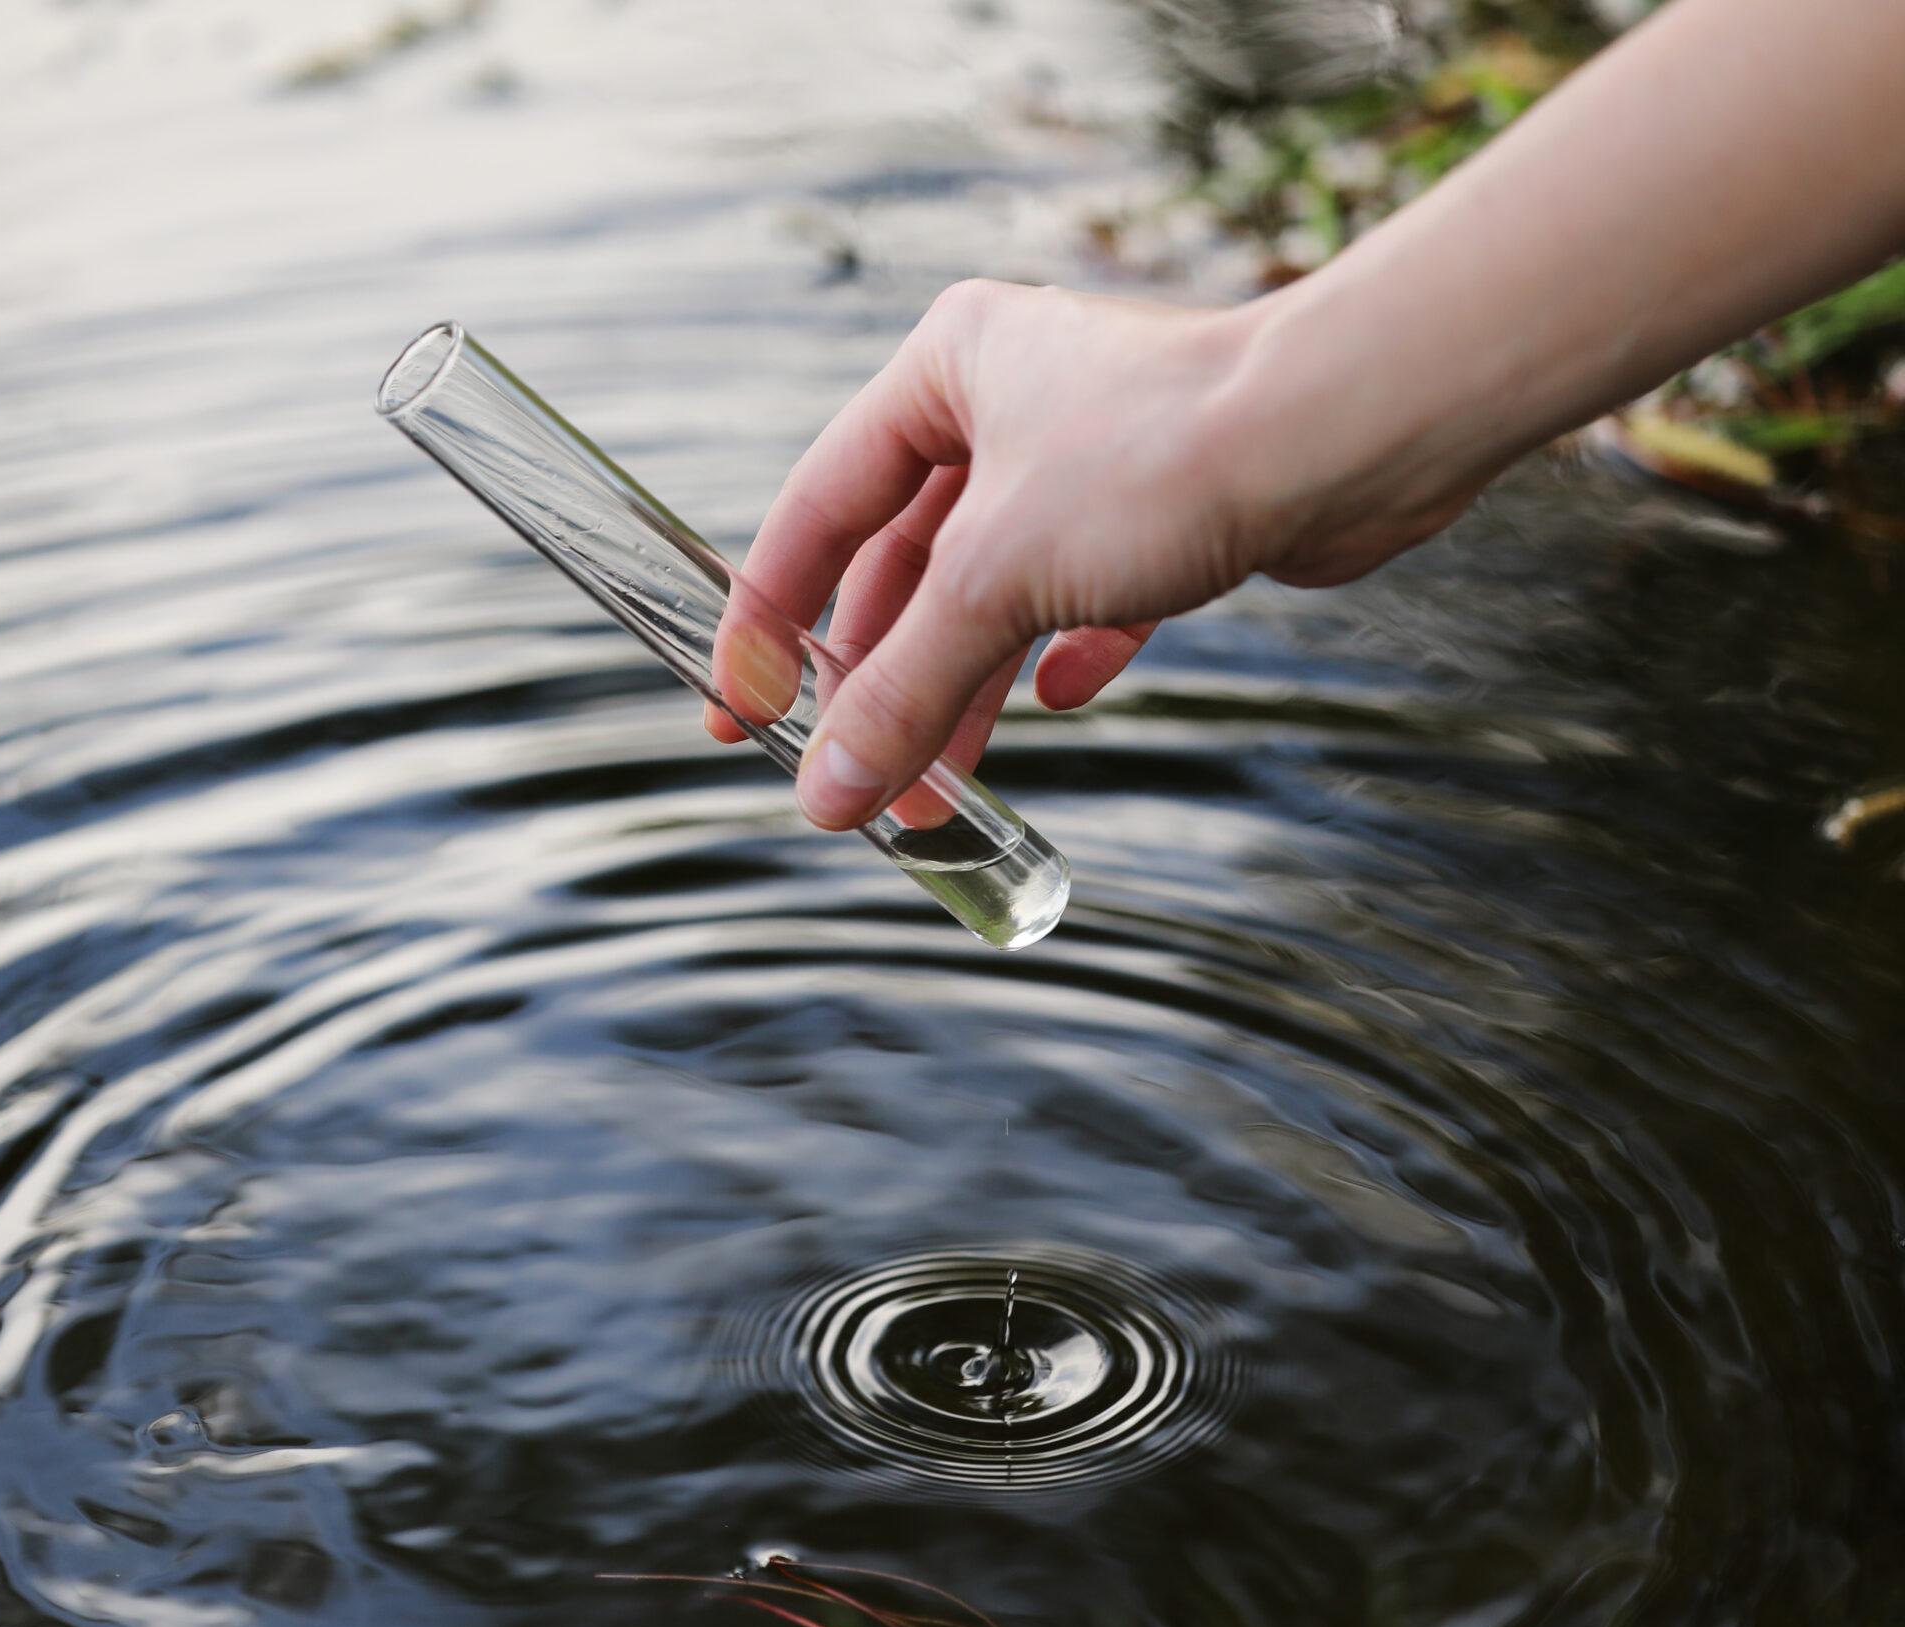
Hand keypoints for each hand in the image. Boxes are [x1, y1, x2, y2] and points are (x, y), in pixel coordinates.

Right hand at [720, 279, 1472, 829]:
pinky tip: (1058, 699)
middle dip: (881, 679)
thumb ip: (899, 691)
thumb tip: (825, 794)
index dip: (769, 620)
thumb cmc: (1165, 457)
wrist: (1350, 434)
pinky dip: (1062, 651)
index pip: (817, 510)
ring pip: (994, 590)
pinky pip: (1086, 595)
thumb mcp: (995, 583)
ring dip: (962, 689)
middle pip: (905, 563)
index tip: (738, 710)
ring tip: (939, 790)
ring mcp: (1090, 453)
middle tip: (849, 777)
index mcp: (943, 369)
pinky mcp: (1168, 504)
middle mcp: (1009, 398)